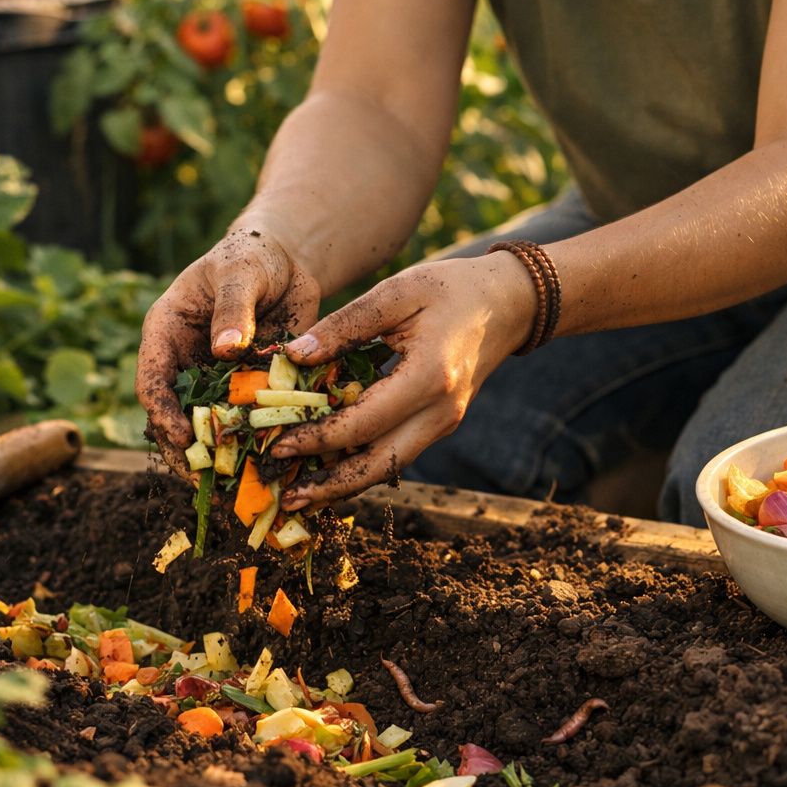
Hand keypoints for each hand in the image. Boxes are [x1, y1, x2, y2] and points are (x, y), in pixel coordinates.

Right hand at [136, 223, 320, 480]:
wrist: (287, 263)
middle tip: (209, 482)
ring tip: (240, 491)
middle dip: (191, 452)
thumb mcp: (241, 272)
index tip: (183, 439)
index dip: (163, 414)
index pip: (152, 382)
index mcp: (166, 335)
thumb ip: (233, 308)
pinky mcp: (250, 392)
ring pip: (213, 430)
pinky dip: (260, 447)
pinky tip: (276, 470)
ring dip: (225, 459)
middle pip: (178, 418)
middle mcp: (186, 366)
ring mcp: (217, 383)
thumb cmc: (251, 258)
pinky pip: (251, 425)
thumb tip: (225, 349)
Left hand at [269, 251, 537, 508]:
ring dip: (344, 484)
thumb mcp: (395, 293)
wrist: (508, 303)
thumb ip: (344, 325)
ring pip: (388, 467)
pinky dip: (362, 465)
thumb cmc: (450, 288)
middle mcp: (439, 412)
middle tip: (287, 498)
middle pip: (378, 465)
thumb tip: (293, 356)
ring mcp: (443, 423)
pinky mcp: (440, 423)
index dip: (317, 438)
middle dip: (330, 486)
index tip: (278, 444)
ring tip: (302, 495)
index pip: (362, 422)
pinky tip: (330, 470)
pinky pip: (396, 453)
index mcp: (428, 378)